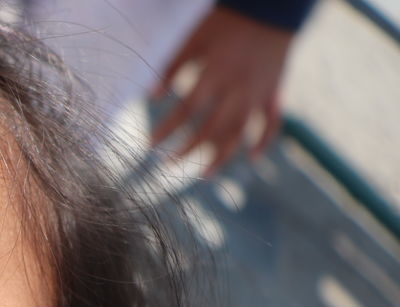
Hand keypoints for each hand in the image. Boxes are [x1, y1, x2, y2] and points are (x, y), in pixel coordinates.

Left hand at [150, 6, 294, 176]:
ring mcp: (257, 94)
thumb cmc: (226, 21)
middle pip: (211, 129)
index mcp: (215, 75)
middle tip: (167, 163)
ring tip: (203, 174)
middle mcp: (236, 90)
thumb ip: (171, 66)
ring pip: (239, 133)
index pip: (186, 111)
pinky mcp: (273, 92)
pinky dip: (263, 141)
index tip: (150, 144)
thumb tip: (148, 95)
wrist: (271, 7)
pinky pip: (271, 123)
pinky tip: (251, 158)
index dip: (167, 129)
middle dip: (188, 149)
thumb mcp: (194, 38)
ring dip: (221, 156)